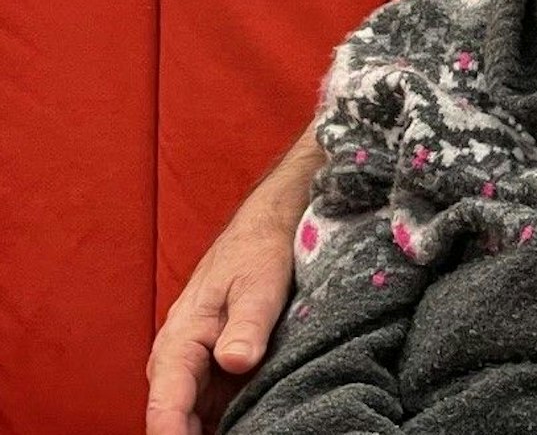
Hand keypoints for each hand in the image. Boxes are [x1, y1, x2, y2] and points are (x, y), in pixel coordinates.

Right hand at [146, 127, 319, 434]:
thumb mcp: (260, 285)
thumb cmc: (258, 253)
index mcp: (180, 341)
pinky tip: (254, 426)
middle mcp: (179, 361)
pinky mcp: (217, 370)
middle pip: (176, 419)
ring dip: (212, 431)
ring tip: (252, 432)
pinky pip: (215, 407)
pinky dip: (227, 421)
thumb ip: (247, 324)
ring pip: (196, 417)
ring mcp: (198, 368)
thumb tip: (235, 361)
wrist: (264, 229)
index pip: (165, 403)